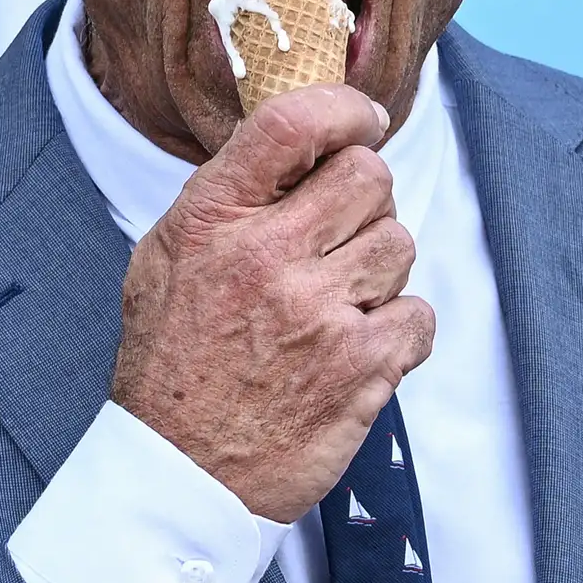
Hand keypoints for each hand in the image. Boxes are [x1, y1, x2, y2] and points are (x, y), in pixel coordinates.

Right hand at [106, 83, 434, 520]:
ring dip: (378, 270)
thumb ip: (223, 202)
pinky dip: (398, 330)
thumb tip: (293, 149)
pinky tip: (356, 347)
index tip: (362, 120)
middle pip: (368, 176)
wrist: (180, 473)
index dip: (344, 109)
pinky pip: (419, 312)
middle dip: (363, 200)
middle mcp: (265, 257)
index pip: (292, 122)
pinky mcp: (362, 365)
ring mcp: (318, 311)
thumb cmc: (172, 367)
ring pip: (400, 243)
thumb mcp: (163, 263)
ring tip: (335, 304)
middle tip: (338, 236)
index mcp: (210, 222)